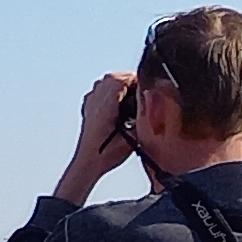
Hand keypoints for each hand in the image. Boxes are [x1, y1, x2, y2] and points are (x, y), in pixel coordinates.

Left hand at [54, 73, 140, 202]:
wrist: (88, 163)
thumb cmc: (106, 154)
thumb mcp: (134, 137)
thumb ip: (143, 118)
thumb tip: (153, 103)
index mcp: (105, 106)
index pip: (120, 79)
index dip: (135, 79)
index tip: (145, 84)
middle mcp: (95, 102)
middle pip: (112, 77)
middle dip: (128, 80)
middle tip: (141, 89)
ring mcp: (89, 104)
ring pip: (104, 82)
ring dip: (119, 84)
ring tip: (132, 94)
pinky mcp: (88, 109)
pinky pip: (99, 90)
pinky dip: (110, 91)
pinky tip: (119, 103)